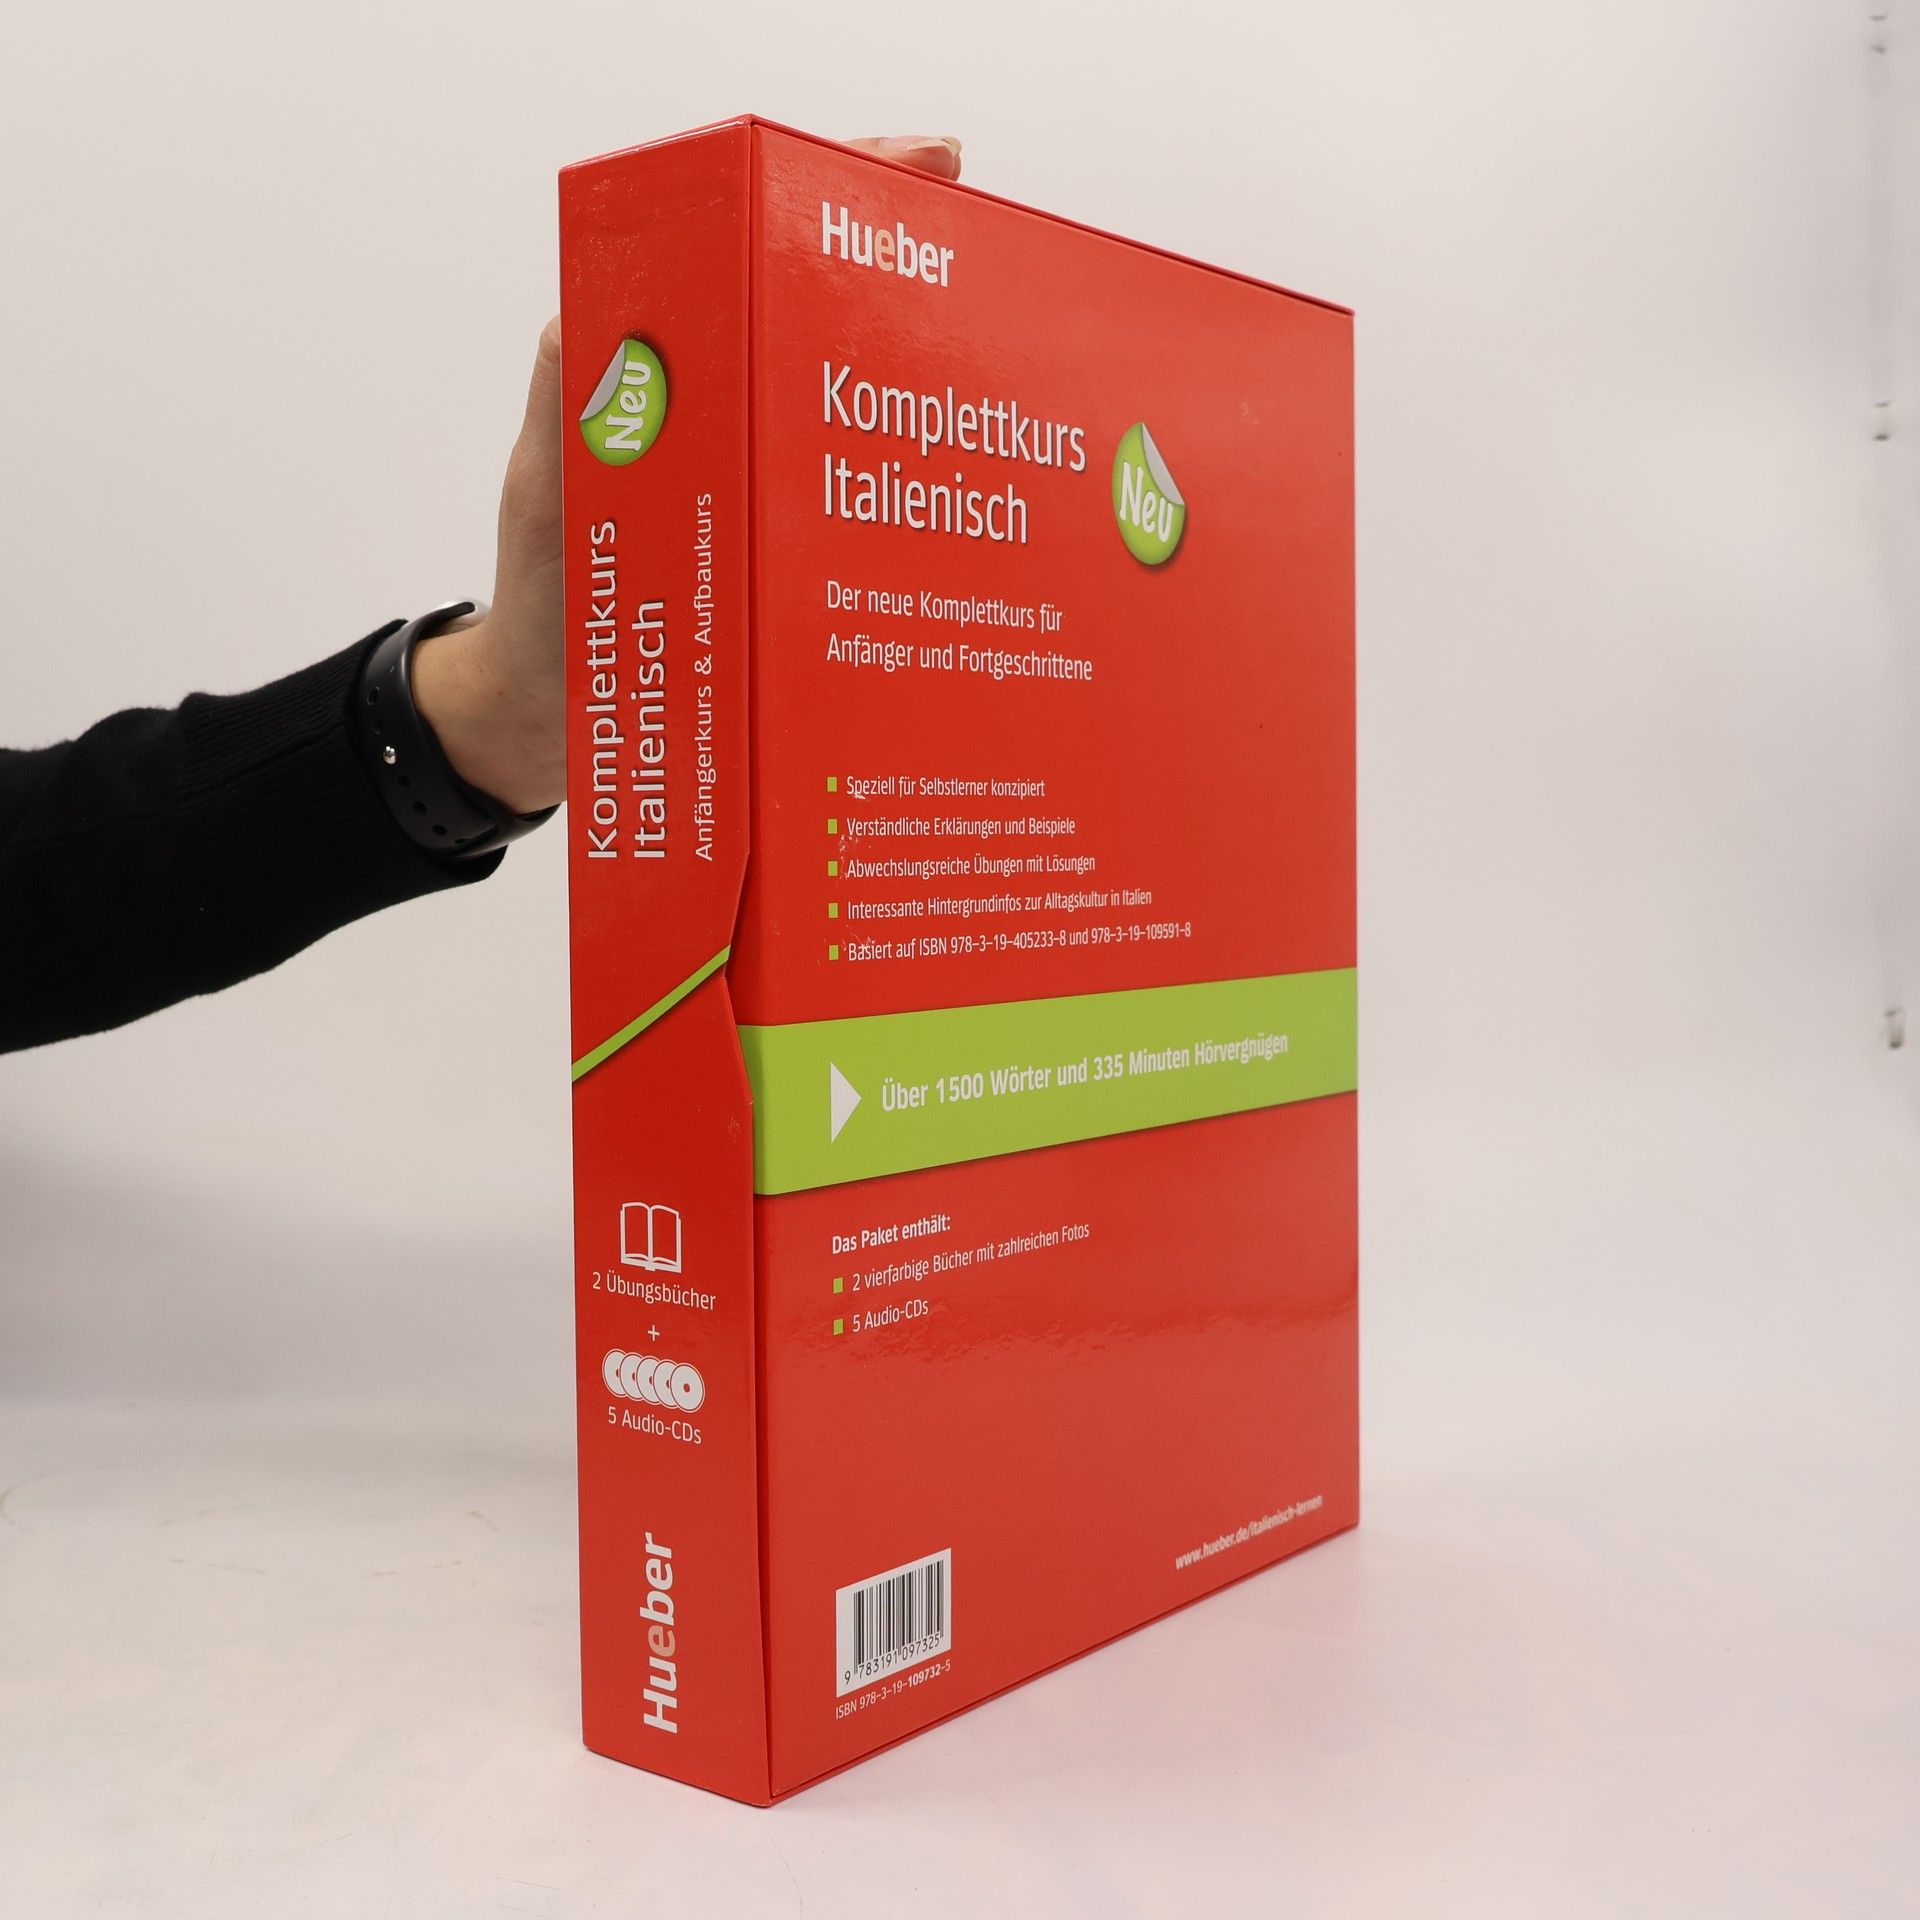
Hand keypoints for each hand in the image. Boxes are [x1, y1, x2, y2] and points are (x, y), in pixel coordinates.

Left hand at [413, 132, 963, 816]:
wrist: (554, 706)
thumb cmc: (548, 607)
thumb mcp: (549, 495)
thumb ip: (575, 411)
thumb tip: (602, 320)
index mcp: (654, 370)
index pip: (744, 244)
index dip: (828, 194)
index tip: (916, 168)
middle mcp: (707, 404)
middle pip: (807, 306)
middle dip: (896, 266)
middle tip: (977, 243)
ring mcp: (744, 465)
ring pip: (832, 392)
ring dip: (906, 370)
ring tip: (985, 335)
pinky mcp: (769, 527)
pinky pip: (836, 480)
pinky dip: (894, 466)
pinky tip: (955, 471)